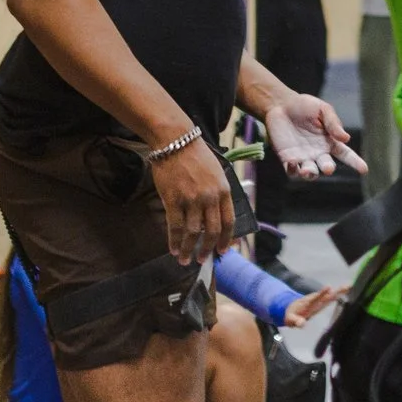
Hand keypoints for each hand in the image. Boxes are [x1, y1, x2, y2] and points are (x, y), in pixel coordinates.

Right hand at [148, 137, 235, 265]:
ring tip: (185, 260)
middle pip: (212, 230)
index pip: (228, 222)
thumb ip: (218, 193)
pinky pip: (175, 226)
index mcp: (224, 190)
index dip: (225, 239)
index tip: (222, 251)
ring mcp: (192, 199)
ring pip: (193, 232)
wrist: (176, 141)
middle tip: (203, 260)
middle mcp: (210, 197)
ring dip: (189, 249)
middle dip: (207, 249)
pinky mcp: (174, 199)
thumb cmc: (196, 155)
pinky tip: (173, 249)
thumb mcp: (217, 172)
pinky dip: (174, 241)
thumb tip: (216, 215)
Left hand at [266, 93, 363, 179]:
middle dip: (328, 169)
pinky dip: (293, 171)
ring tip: (307, 171)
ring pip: (310, 173)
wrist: (280, 105)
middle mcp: (318, 152)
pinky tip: (293, 163)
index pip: (346, 154)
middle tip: (328, 168)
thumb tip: (346, 138)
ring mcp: (303, 157)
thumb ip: (334, 123)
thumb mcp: (323, 109)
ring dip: (310, 174)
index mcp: (330, 141)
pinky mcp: (288, 159)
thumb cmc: (304, 106)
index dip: (355, 162)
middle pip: (327, 166)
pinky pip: (292, 172)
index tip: (364, 169)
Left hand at [284, 283, 347, 327]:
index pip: (315, 298)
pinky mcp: (323, 301)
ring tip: (349, 286)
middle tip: (346, 287)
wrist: (292, 307)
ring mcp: (320, 301)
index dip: (322, 293)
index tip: (329, 287)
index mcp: (308, 304)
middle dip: (336, 292)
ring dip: (340, 291)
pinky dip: (340, 292)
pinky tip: (348, 289)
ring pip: (331, 295)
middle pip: (326, 296)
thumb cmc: (292, 314)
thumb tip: (302, 324)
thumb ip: (296, 321)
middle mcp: (315, 301)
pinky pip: (332, 296)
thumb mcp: (291, 319)